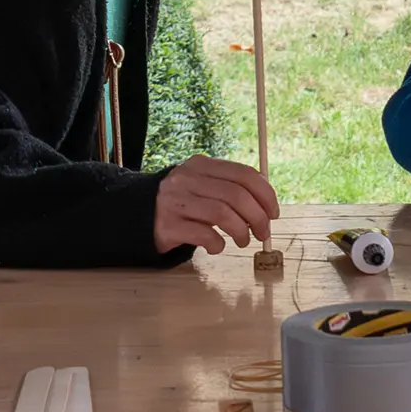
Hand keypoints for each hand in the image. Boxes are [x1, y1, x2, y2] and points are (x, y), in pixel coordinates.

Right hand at [154, 156, 278, 255]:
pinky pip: (203, 234)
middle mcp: (187, 179)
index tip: (274, 213)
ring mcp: (174, 201)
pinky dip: (218, 243)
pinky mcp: (166, 225)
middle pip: (236, 195)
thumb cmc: (182, 201)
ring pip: (222, 214)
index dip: (265, 195)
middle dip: (258, 217)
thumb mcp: (204, 184)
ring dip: (241, 232)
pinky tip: (217, 247)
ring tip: (243, 241)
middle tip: (263, 233)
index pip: (244, 174)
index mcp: (201, 165)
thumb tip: (267, 201)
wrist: (136, 214)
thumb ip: (231, 186)